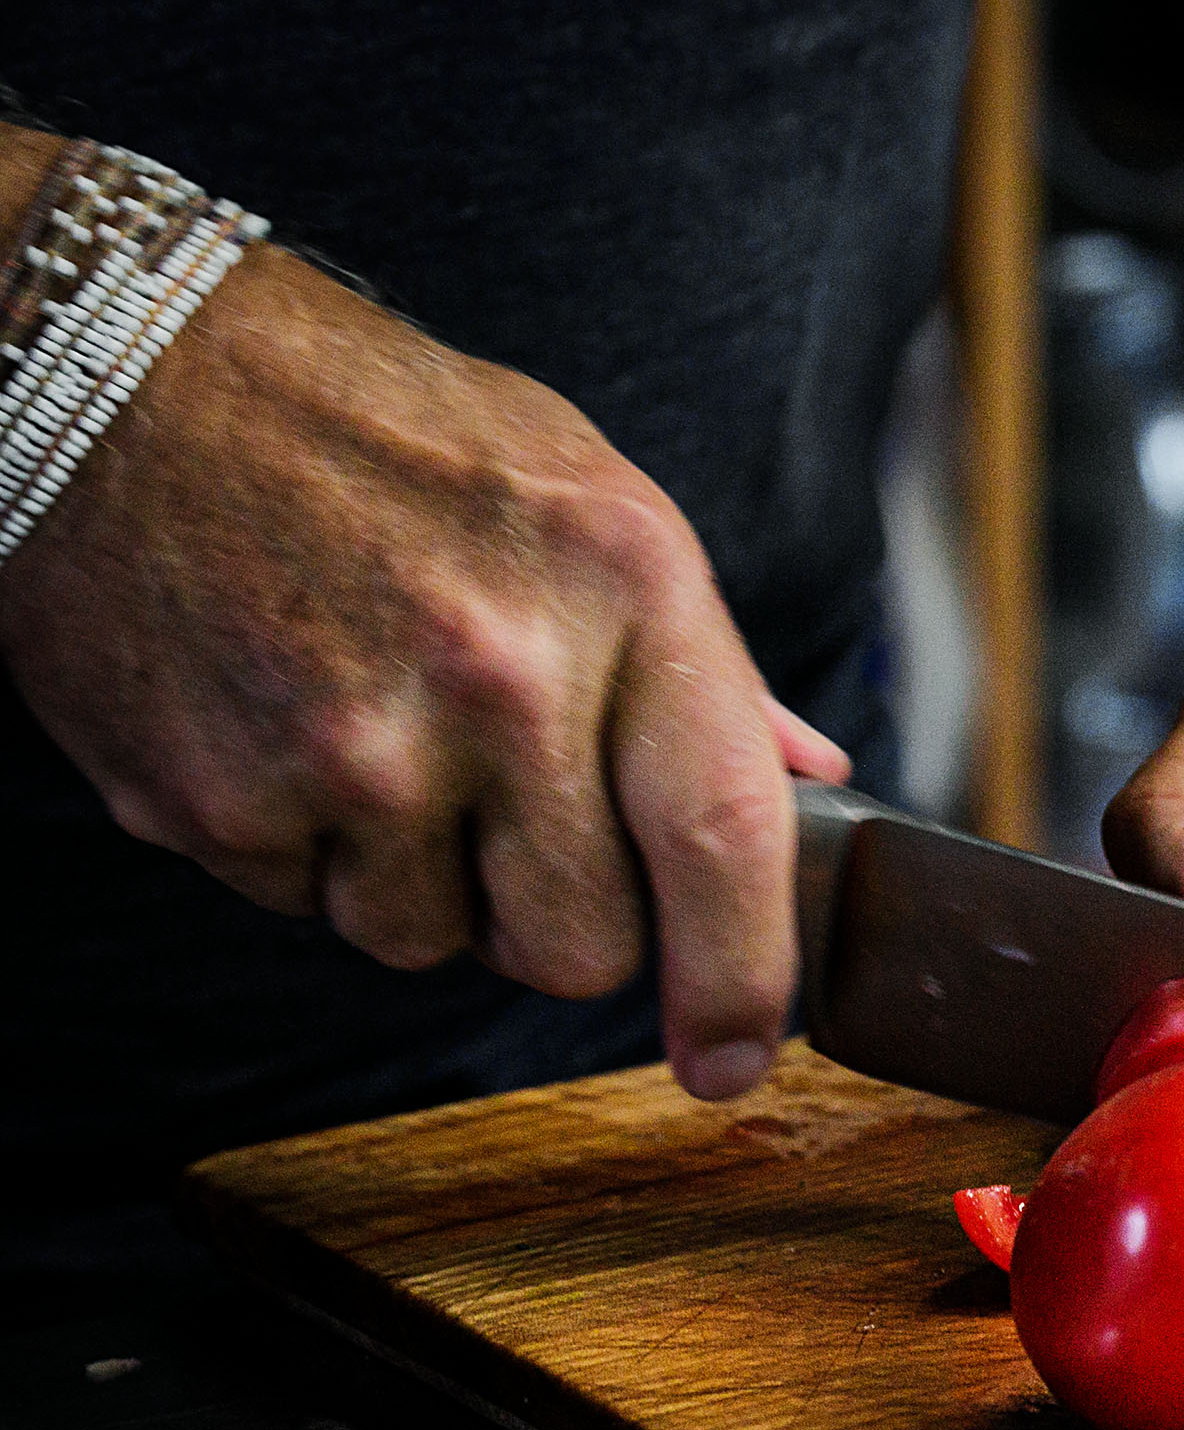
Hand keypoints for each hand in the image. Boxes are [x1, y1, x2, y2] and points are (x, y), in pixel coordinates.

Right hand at [0, 244, 848, 1100]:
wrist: (130, 370)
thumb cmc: (388, 436)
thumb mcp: (588, 501)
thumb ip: (701, 663)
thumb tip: (806, 781)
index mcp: (624, 588)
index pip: (722, 837)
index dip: (740, 979)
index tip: (733, 1058)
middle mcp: (501, 673)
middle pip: (579, 947)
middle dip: (556, 916)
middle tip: (509, 812)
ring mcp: (353, 746)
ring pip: (434, 944)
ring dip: (420, 878)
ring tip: (379, 726)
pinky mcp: (220, 799)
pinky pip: (308, 911)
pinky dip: (306, 849)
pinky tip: (287, 722)